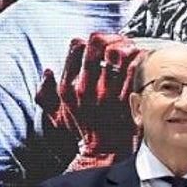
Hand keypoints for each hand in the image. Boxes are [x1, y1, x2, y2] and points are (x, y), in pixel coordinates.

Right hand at [36, 33, 142, 157]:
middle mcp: (87, 87)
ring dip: (124, 45)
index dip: (87, 40)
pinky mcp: (127, 97)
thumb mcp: (57, 115)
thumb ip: (47, 94)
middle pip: (98, 45)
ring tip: (128, 47)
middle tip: (115, 40)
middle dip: (107, 37)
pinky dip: (137, 59)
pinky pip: (134, 69)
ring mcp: (108, 92)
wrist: (104, 149)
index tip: (94, 43)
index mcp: (70, 86)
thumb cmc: (84, 130)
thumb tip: (47, 72)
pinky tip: (139, 57)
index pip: (76, 47)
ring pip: (117, 53)